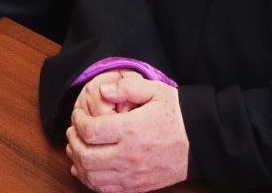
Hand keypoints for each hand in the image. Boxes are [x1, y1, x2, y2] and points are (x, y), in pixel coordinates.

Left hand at [67, 74, 188, 191]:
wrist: (199, 141)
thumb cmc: (177, 114)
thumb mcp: (156, 91)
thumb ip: (127, 88)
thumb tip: (102, 90)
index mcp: (131, 129)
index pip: (91, 130)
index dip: (78, 122)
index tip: (77, 114)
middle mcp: (128, 155)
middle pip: (86, 156)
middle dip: (74, 142)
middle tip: (72, 131)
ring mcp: (132, 174)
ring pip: (92, 176)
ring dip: (78, 163)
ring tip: (75, 148)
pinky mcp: (136, 187)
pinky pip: (105, 190)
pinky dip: (90, 181)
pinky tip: (85, 171)